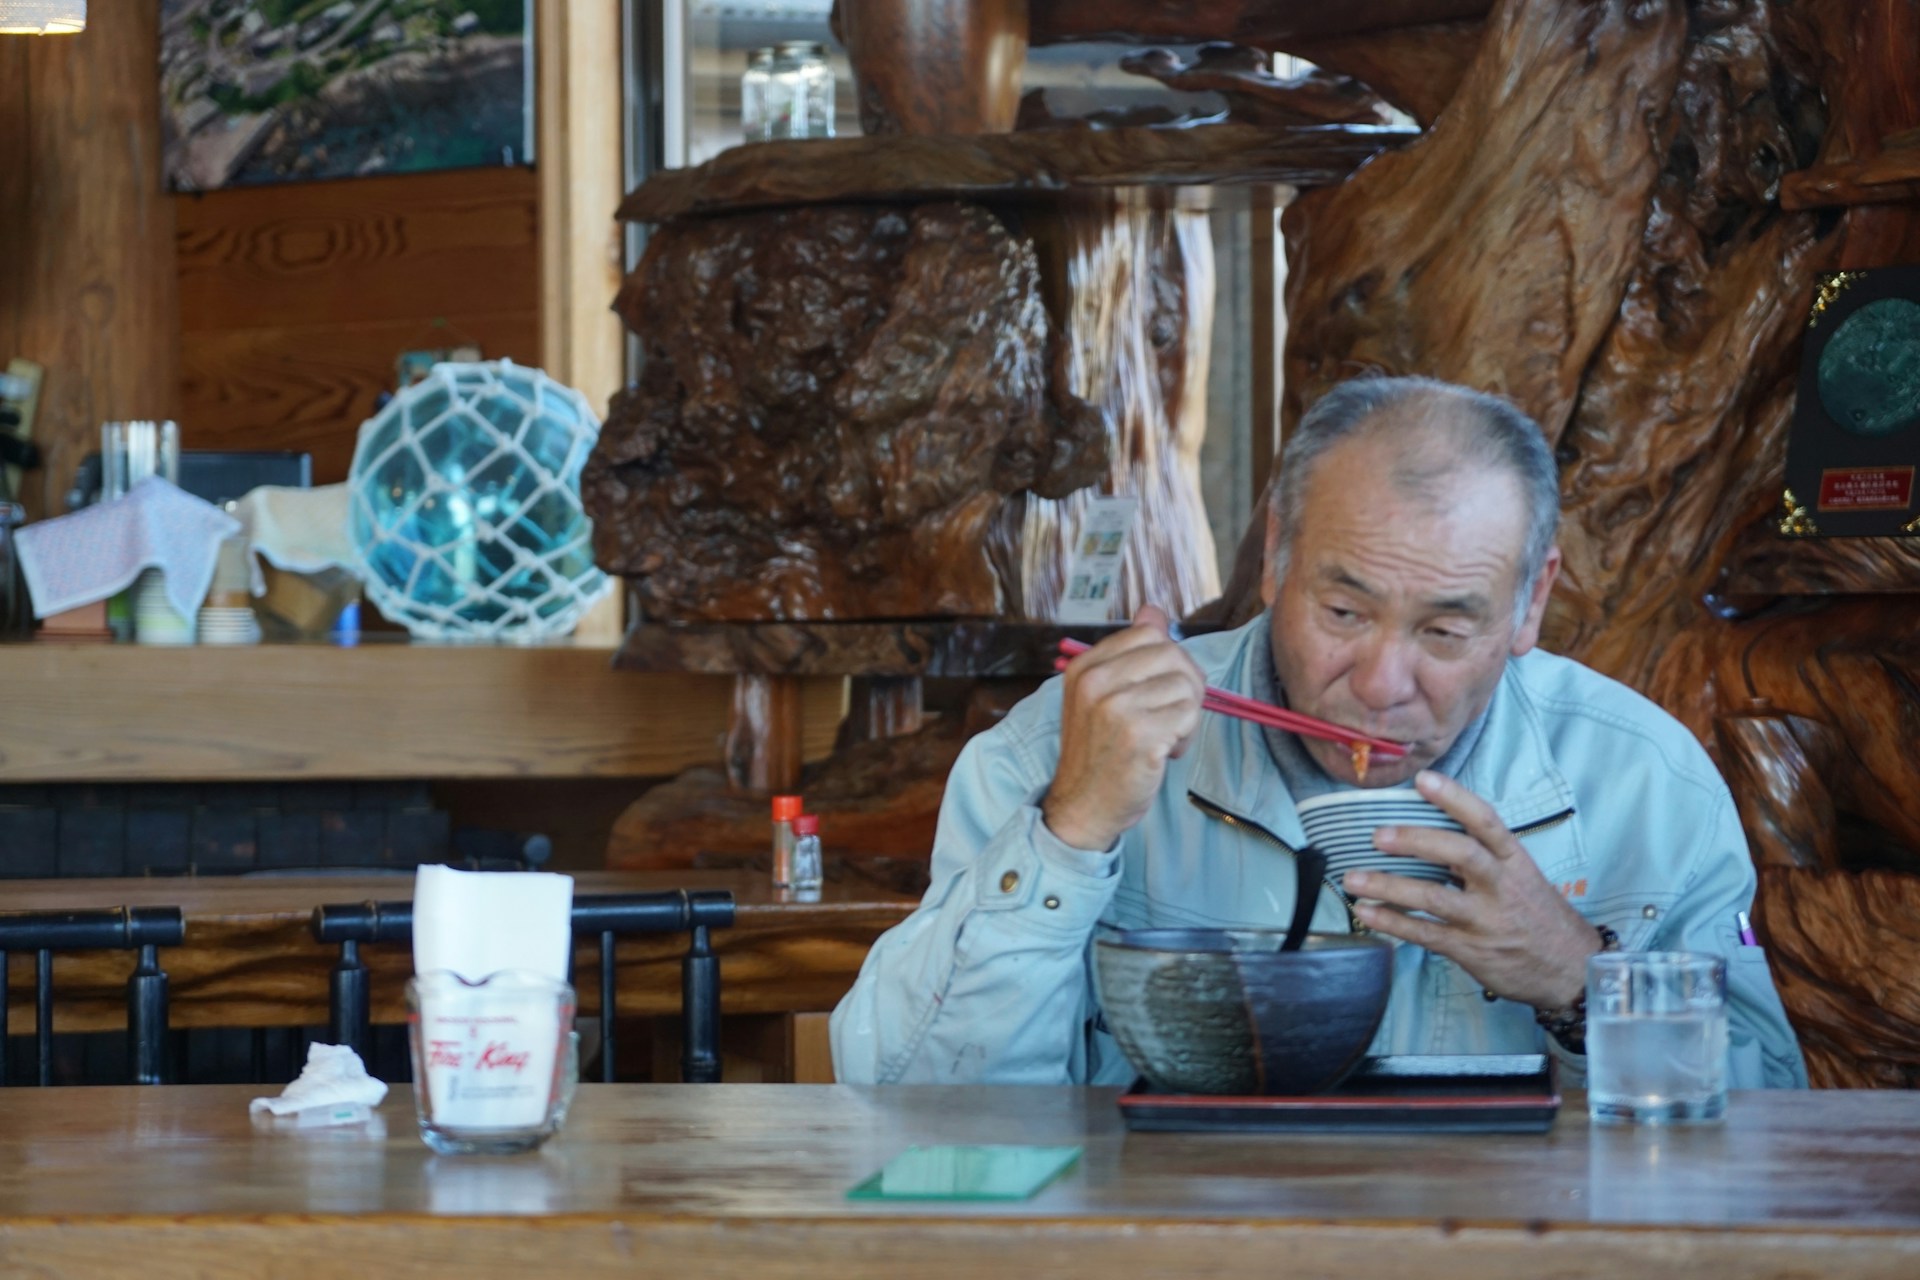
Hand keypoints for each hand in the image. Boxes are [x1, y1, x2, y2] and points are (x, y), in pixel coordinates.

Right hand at [1041, 605, 1205, 851]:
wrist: (1084, 806)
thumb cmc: (1100, 753)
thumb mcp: (1103, 696)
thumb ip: (1129, 654)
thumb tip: (1154, 610)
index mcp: (1084, 668)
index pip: (1149, 633)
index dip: (1169, 659)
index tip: (1160, 689)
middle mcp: (1095, 683)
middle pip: (1172, 654)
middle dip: (1185, 684)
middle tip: (1172, 716)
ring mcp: (1116, 709)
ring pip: (1186, 685)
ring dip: (1186, 716)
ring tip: (1164, 737)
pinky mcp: (1139, 736)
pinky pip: (1189, 715)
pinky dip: (1186, 736)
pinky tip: (1165, 752)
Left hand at [1340, 770, 1599, 1009]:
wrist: (1572, 969)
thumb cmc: (1539, 916)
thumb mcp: (1523, 877)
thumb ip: (1485, 856)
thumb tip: (1432, 831)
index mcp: (1515, 861)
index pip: (1486, 821)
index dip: (1455, 798)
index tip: (1423, 779)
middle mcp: (1501, 886)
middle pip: (1460, 853)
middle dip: (1416, 841)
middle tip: (1377, 835)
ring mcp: (1486, 919)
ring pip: (1434, 897)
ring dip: (1388, 886)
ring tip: (1352, 878)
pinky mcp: (1471, 950)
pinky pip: (1425, 933)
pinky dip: (1392, 922)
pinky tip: (1367, 912)